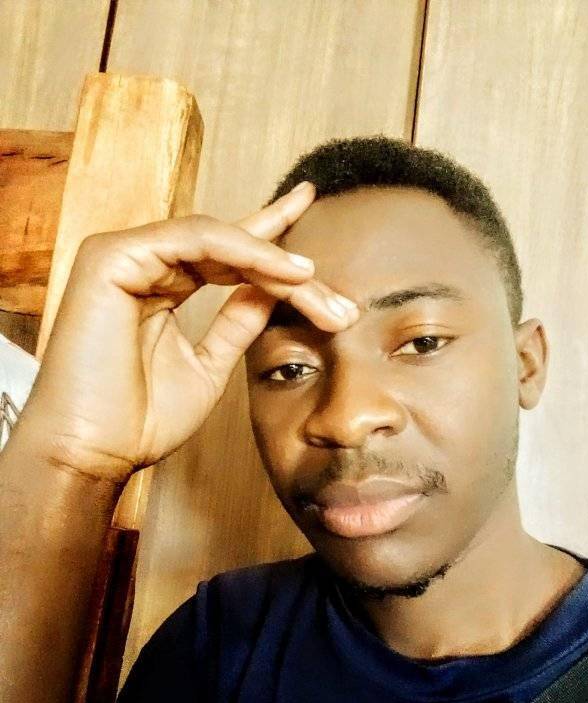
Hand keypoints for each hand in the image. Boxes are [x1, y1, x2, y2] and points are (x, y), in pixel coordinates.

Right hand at [18, 182, 358, 482]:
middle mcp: (143, 262)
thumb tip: (274, 290)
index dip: (271, 235)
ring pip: (219, 239)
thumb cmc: (139, 421)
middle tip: (341, 302)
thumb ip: (236, 322)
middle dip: (291, 271)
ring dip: (274, 262)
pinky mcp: (114, 255)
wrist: (94, 453)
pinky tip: (284, 273)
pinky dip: (244, 252)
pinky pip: (194, 239)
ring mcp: (126, 254)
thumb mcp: (207, 365)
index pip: (224, 253)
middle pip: (232, 248)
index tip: (312, 211)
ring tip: (316, 287)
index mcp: (160, 285)